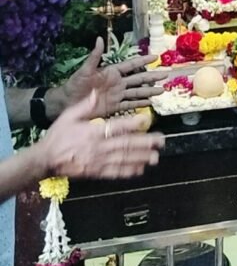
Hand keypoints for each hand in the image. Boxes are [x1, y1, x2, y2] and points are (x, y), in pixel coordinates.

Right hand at [42, 91, 164, 179]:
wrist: (46, 159)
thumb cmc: (58, 136)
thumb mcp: (68, 116)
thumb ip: (84, 105)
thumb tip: (96, 92)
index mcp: (93, 132)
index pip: (117, 127)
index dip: (133, 124)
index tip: (147, 120)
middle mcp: (99, 147)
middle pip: (125, 144)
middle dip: (145, 143)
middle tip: (160, 141)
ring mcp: (99, 161)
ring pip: (124, 159)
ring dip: (141, 158)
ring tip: (155, 157)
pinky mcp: (96, 172)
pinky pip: (115, 172)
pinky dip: (128, 171)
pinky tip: (140, 170)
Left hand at [61, 38, 168, 116]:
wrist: (66, 103)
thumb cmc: (74, 84)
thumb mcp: (84, 70)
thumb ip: (94, 56)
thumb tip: (100, 39)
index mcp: (111, 72)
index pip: (131, 64)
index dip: (143, 60)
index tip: (156, 56)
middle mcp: (117, 83)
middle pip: (139, 78)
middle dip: (152, 76)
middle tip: (166, 74)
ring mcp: (117, 95)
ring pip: (137, 92)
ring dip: (149, 91)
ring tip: (162, 90)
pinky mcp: (114, 107)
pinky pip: (129, 105)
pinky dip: (140, 104)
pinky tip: (150, 103)